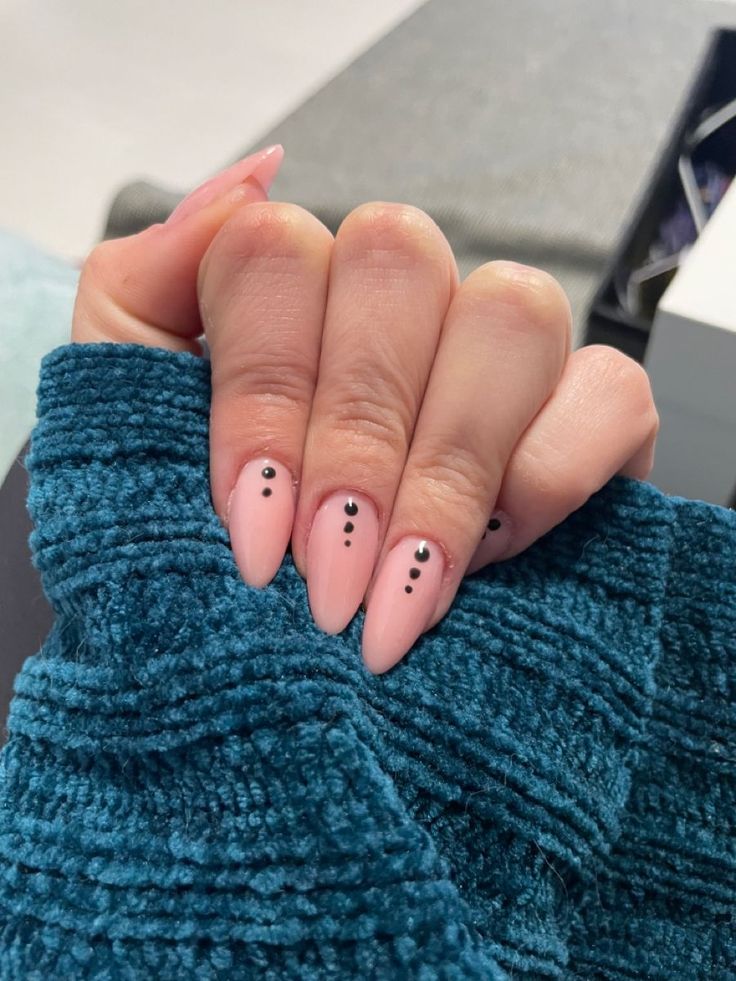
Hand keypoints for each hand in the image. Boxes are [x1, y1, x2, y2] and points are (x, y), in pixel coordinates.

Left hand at [72, 147, 658, 673]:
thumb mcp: (133, 432)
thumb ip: (140, 291)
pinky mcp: (592, 409)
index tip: (254, 535)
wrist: (295, 678)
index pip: (274, 253)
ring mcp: (498, 346)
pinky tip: (493, 556)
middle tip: (327, 583)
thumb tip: (251, 184)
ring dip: (449, 469)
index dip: (265, 393)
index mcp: (287, 289)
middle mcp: (397, 296)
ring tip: (401, 596)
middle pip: (397, 264)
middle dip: (357, 443)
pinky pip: (608, 392)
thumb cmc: (204, 552)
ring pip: (510, 310)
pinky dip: (547, 480)